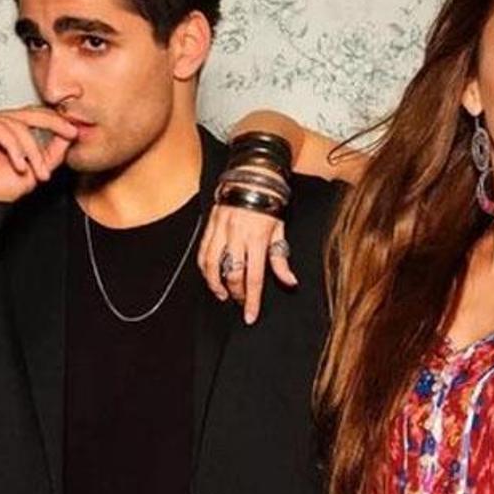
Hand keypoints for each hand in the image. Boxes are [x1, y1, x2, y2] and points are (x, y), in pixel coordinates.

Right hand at [0, 106, 77, 202]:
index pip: (36, 117)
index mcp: (10, 132)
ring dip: (33, 150)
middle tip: (70, 133)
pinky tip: (20, 165)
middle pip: (30, 113)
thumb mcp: (33, 172)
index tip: (75, 133)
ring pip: (19, 125)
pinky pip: (1, 128)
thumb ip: (50, 154)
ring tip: (37, 172)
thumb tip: (69, 135)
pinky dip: (15, 148)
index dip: (56, 122)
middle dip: (54, 124)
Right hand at [197, 203, 296, 323]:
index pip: (253, 277)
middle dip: (236, 293)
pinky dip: (204, 268)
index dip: (251, 300)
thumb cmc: (270, 204)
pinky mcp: (210, 225)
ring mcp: (221, 230)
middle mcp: (237, 236)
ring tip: (222, 294)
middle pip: (233, 274)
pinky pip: (203, 252)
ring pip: (213, 265)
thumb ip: (281, 258)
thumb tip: (290, 282)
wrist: (252, 177)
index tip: (249, 316)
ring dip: (215, 284)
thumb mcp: (280, 230)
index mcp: (258, 239)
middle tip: (240, 301)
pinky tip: (210, 276)